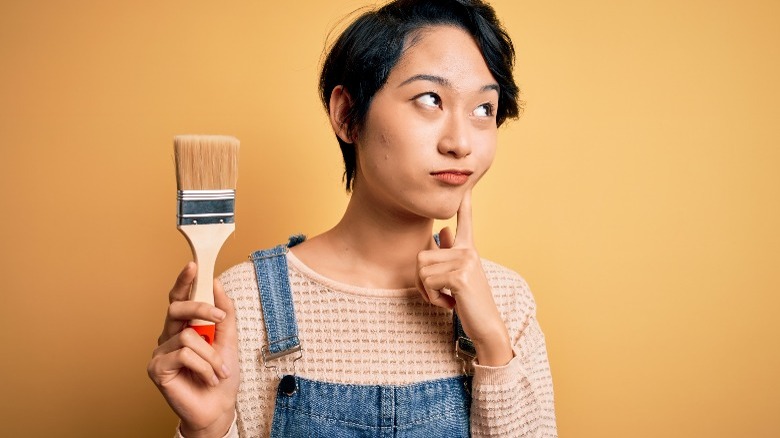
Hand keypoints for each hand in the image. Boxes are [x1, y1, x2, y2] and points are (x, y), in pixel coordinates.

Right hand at [147, 263, 239, 437]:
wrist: (218, 407)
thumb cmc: (221, 375)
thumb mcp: (229, 339)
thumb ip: (223, 312)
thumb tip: (216, 284)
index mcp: (185, 326)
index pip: (180, 298)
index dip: (184, 280)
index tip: (193, 265)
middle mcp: (169, 335)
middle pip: (177, 308)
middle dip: (200, 309)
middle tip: (219, 319)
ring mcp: (160, 351)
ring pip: (188, 336)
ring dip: (211, 355)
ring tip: (218, 370)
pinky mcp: (156, 368)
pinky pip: (184, 354)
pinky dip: (203, 366)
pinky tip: (207, 378)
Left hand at [416, 190, 512, 365]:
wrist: (487, 325)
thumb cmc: (471, 302)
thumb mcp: (460, 274)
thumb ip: (452, 252)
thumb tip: (444, 231)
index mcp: (468, 249)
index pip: (465, 220)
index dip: (463, 203)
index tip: (465, 184)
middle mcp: (468, 251)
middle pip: (421, 256)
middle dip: (422, 281)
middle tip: (442, 294)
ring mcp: (466, 262)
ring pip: (421, 270)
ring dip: (428, 291)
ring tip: (448, 298)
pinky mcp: (460, 276)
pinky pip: (428, 282)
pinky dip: (433, 298)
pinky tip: (451, 304)